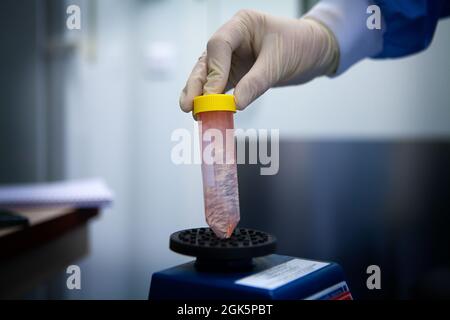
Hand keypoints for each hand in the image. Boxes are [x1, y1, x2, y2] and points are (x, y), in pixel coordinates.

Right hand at [179, 9, 338, 111]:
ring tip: (191, 111)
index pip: (219, 45)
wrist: (314, 51)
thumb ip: (256, 83)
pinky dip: (212, 98)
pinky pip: (219, 86)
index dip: (214, 71)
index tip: (212, 95)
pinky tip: (203, 111)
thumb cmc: (300, 46)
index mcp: (242, 24)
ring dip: (199, 93)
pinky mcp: (235, 72)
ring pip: (208, 74)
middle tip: (189, 105)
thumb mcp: (279, 63)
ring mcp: (231, 56)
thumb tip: (235, 105)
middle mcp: (232, 39)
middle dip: (197, 84)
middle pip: (207, 60)